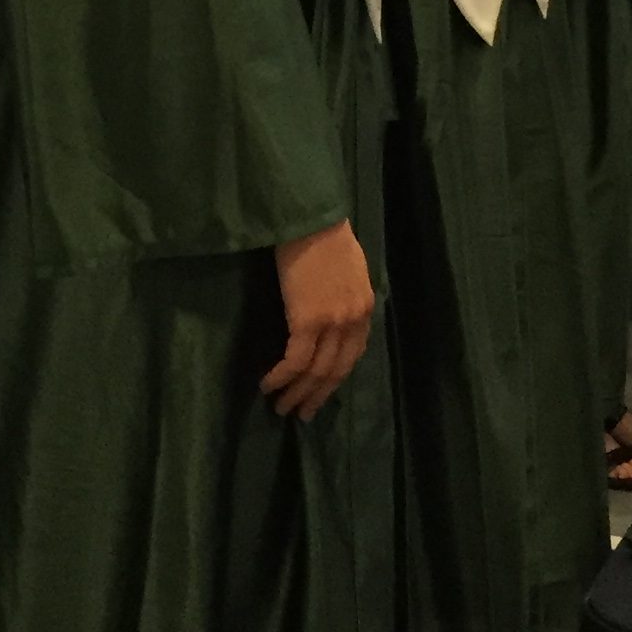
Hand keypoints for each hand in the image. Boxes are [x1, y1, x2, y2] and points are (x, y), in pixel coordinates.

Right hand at [262, 218, 375, 419]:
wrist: (310, 217)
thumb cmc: (324, 232)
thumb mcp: (348, 265)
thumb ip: (346, 292)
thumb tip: (332, 307)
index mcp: (364, 308)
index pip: (352, 355)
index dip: (335, 377)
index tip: (320, 390)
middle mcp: (353, 321)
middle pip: (336, 370)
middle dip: (317, 395)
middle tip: (301, 414)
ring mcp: (332, 323)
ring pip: (316, 371)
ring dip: (297, 393)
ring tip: (281, 408)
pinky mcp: (307, 320)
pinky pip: (295, 360)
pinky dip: (281, 376)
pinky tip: (268, 384)